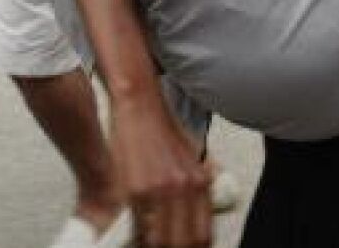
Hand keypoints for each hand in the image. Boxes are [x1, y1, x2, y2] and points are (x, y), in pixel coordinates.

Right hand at [111, 100, 211, 247]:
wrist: (141, 105)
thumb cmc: (163, 130)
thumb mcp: (191, 156)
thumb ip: (196, 184)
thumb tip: (195, 213)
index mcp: (201, 184)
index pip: (204, 235)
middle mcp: (185, 189)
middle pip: (187, 243)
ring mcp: (161, 191)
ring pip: (162, 241)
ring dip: (154, 246)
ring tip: (147, 243)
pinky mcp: (137, 190)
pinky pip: (139, 225)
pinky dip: (137, 234)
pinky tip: (134, 231)